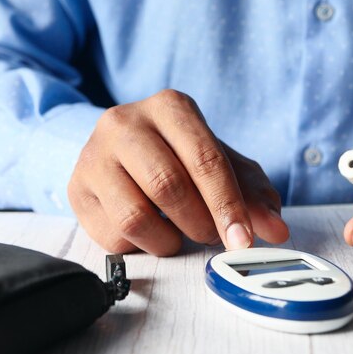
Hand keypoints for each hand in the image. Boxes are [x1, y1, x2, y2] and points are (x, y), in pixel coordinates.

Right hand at [68, 89, 287, 255]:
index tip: (243, 239)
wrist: (122, 150)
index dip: (228, 205)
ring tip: (179, 233)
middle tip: (212, 235)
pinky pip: (112, 235)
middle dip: (199, 223)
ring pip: (135, 216)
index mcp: (170, 107)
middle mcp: (125, 122)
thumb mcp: (220, 165)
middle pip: (168, 187)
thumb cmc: (178, 155)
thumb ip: (252, 194)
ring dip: (168, 239)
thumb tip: (276, 230)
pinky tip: (149, 231)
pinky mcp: (76, 189)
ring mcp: (94, 155)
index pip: (204, 159)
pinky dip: (141, 246)